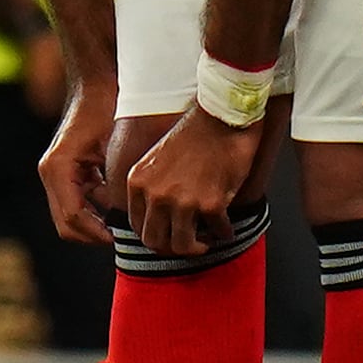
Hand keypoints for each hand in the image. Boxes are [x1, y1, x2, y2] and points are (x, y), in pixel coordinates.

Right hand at [36, 77, 118, 244]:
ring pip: (68, 217)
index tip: (119, 238)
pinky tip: (116, 208)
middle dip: (92, 235)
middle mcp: (50, 172)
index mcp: (58, 167)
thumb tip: (122, 216)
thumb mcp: (114, 147)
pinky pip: (75, 202)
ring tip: (122, 228)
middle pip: (65, 224)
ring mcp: (54, 172)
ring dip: (92, 225)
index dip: (96, 232)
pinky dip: (93, 211)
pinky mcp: (63, 172)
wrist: (96, 84)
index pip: (72, 216)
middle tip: (123, 238)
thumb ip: (114, 183)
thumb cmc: (106, 108)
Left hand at [122, 106, 262, 255]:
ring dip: (197, 247)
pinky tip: (226, 227)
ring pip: (182, 246)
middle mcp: (156, 194)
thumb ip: (151, 186)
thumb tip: (158, 215)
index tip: (167, 235)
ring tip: (206, 241)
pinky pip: (216, 231)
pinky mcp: (210, 203)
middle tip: (186, 244)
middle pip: (155, 242)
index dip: (154, 235)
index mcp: (139, 181)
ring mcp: (182, 201)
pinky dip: (223, 232)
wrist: (221, 115)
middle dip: (172, 248)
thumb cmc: (194, 132)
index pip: (137, 226)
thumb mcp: (156, 158)